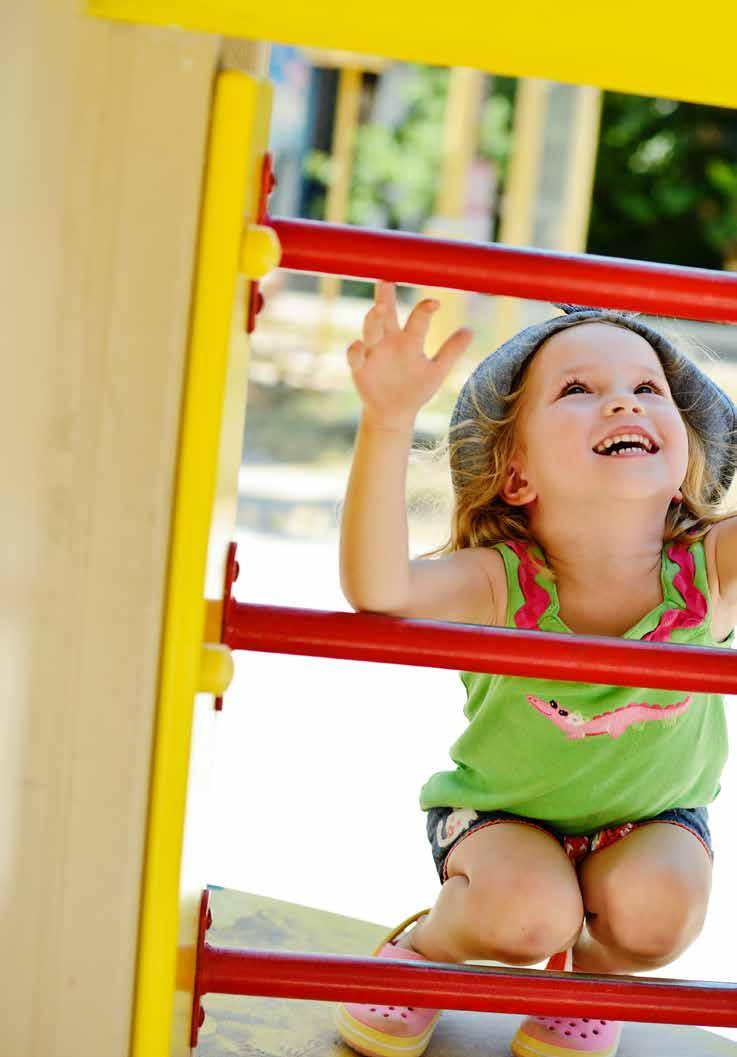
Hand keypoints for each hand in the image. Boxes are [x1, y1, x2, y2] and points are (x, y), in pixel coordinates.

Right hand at [347, 281, 472, 429]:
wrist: (395, 414)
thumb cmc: (416, 389)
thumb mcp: (436, 371)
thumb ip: (451, 352)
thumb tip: (470, 331)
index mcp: (409, 338)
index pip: (418, 317)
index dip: (425, 309)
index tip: (435, 304)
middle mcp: (389, 340)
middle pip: (386, 313)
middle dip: (385, 297)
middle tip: (387, 281)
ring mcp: (373, 353)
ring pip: (370, 329)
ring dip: (373, 318)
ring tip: (380, 309)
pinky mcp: (359, 368)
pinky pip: (355, 356)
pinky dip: (356, 350)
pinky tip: (360, 346)